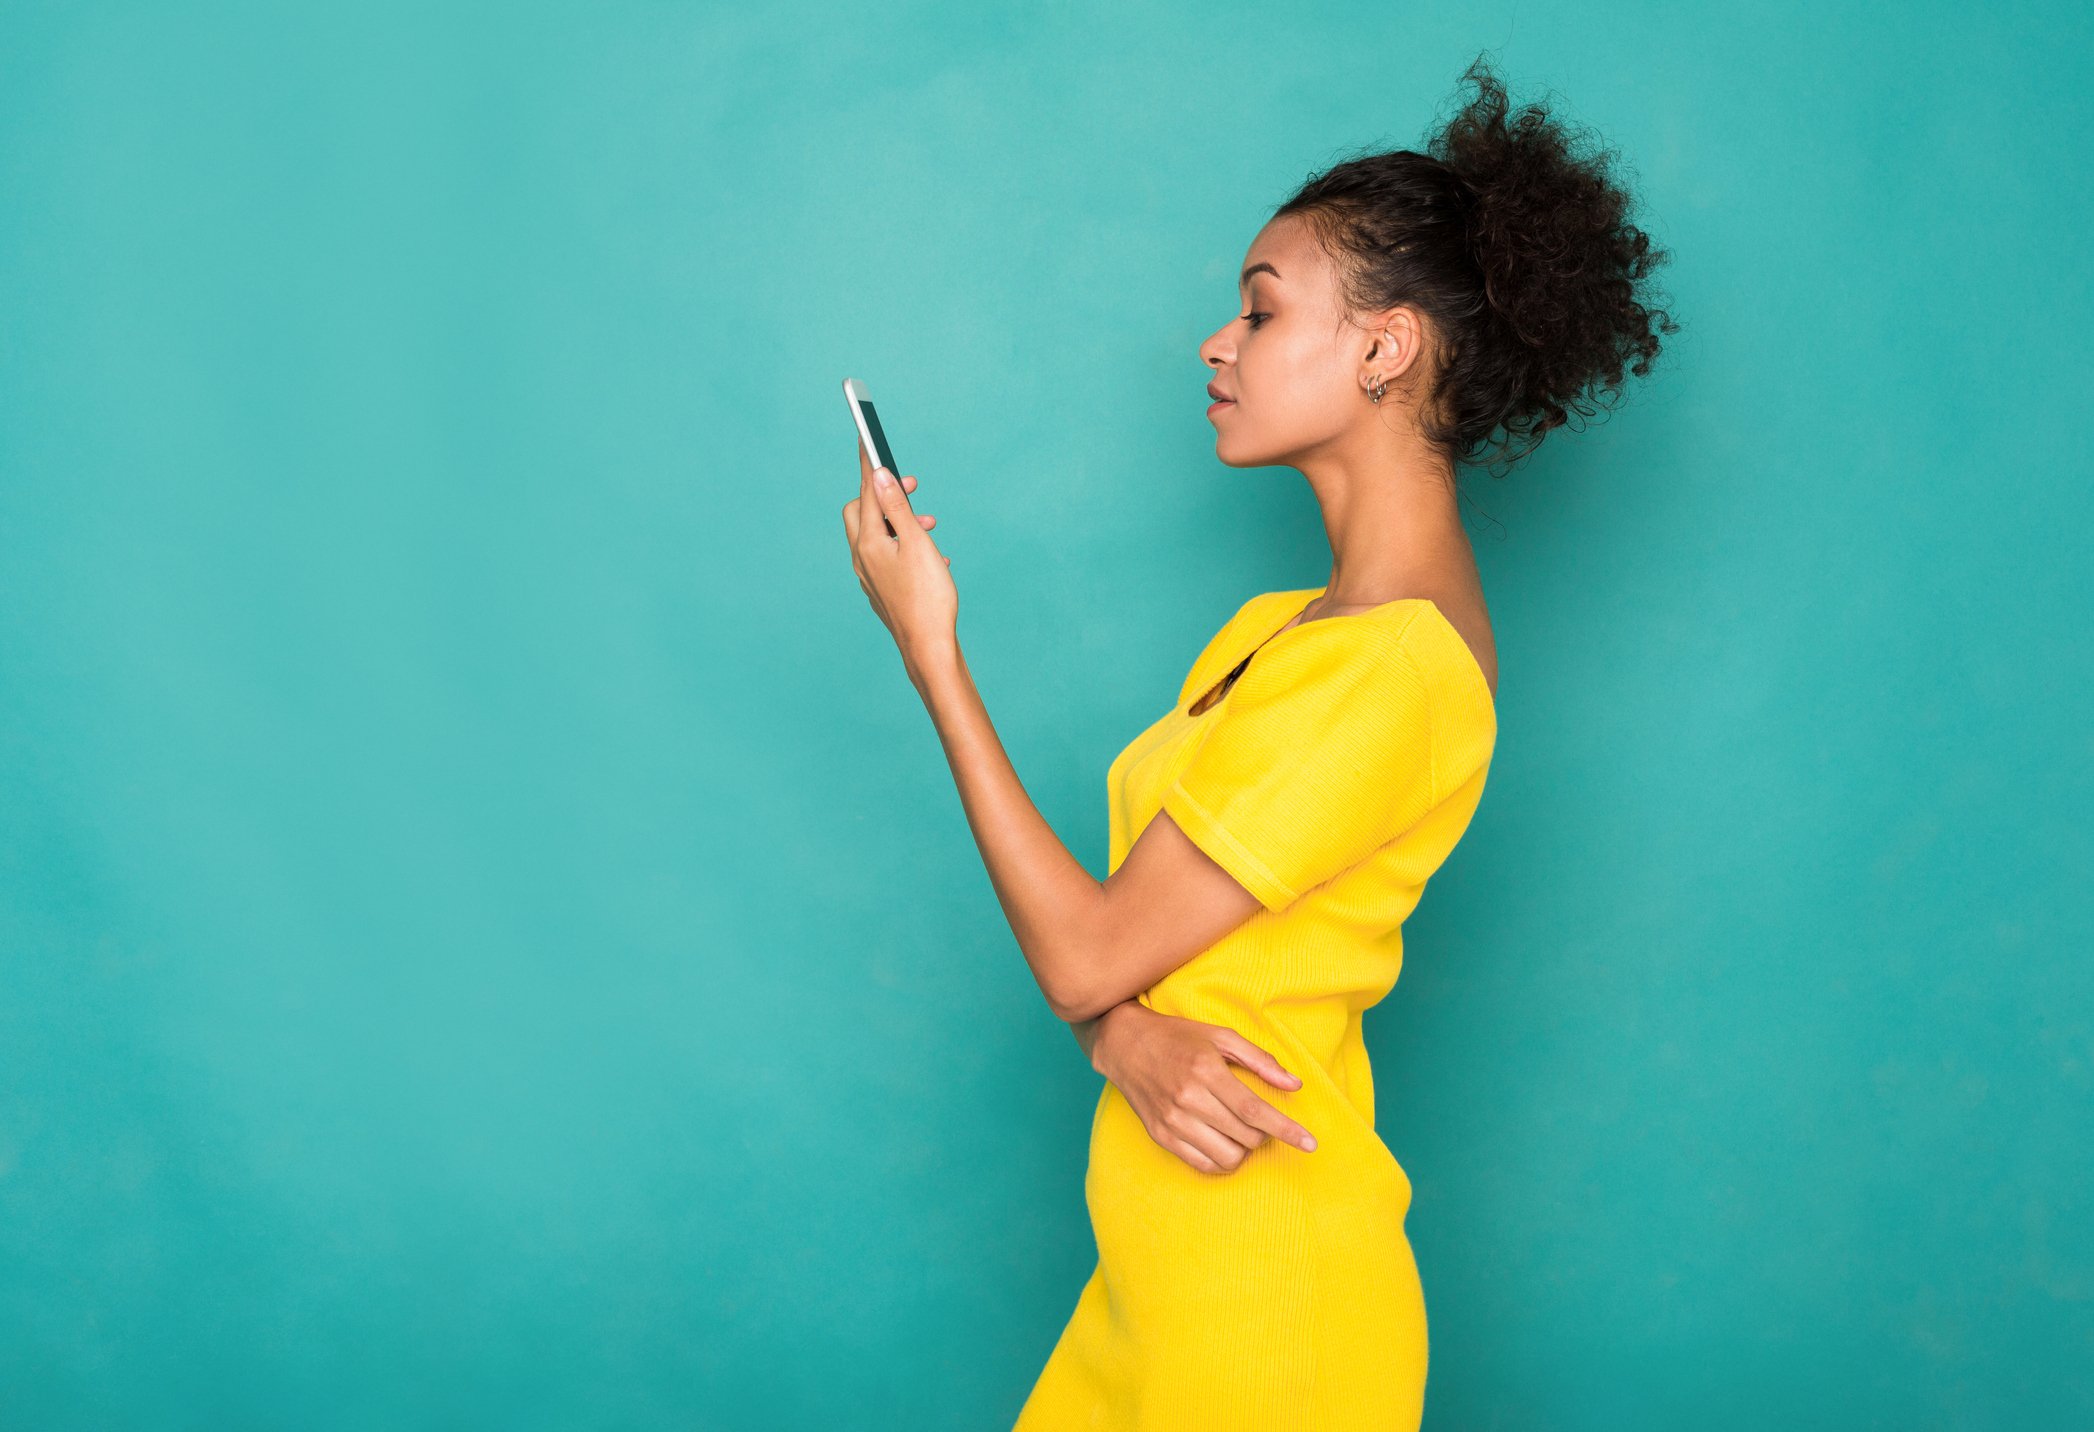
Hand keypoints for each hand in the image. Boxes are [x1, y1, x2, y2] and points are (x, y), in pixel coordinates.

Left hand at [842, 440, 955, 672]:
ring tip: (929, 525)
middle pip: (860, 512)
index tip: (868, 440)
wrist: (929, 648)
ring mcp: (869, 576)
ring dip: (899, 522)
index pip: (866, 492)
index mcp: (868, 542)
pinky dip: (904, 546)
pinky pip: (885, 557)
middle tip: (911, 488)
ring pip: (876, 536)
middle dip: (884, 495)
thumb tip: (879, 475)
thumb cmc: (928, 597)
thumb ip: (898, 507)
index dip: (870, 465)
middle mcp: (862, 558)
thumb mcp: (917, 543)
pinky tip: (931, 557)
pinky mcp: (880, 591)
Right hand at [1092, 1001, 1317, 1173]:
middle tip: (1260, 1118)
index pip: (1255, 1111)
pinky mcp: (1161, 1136)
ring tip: (1241, 1130)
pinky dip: (1222, 1160)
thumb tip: (1294, 1085)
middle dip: (1264, 1133)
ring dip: (1244, 1148)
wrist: (1125, 1044)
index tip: (1311, 1143)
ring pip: (1227, 1156)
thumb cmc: (1178, 1037)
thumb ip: (1260, 1060)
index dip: (1287, 1129)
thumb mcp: (1221, 1036)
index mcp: (1206, 1071)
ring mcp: (1172, 1121)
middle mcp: (1188, 1099)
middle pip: (1245, 1136)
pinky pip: (1203, 1164)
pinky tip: (1223, 1141)